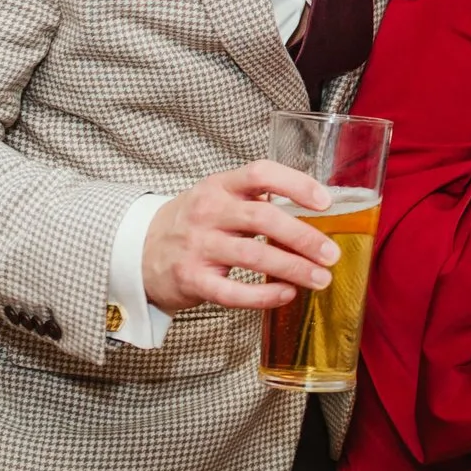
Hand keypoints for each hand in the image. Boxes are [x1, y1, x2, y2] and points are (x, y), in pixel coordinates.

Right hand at [141, 162, 338, 311]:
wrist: (139, 251)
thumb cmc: (194, 224)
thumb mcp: (219, 198)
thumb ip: (258, 200)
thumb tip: (318, 213)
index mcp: (220, 186)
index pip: (260, 173)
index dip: (296, 184)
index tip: (324, 202)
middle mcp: (208, 212)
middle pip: (263, 219)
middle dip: (303, 237)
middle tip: (331, 254)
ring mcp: (198, 246)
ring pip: (253, 257)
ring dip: (294, 269)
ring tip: (321, 278)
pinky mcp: (191, 279)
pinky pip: (233, 292)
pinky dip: (264, 296)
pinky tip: (287, 294)